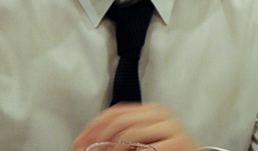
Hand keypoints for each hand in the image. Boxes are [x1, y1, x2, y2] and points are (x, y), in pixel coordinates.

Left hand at [71, 103, 199, 150]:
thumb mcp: (141, 141)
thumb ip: (121, 135)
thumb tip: (88, 140)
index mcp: (151, 110)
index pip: (114, 112)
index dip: (92, 128)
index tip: (79, 143)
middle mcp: (162, 113)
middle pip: (119, 120)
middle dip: (98, 139)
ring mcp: (171, 127)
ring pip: (129, 133)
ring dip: (112, 148)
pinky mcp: (178, 143)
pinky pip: (147, 148)